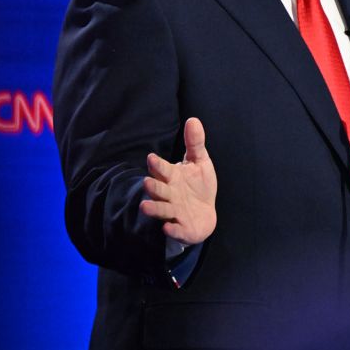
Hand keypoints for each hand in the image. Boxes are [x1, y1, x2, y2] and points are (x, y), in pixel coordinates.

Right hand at [139, 117, 216, 245]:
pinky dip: (172, 230)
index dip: (157, 165)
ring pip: (162, 210)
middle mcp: (170, 194)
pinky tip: (167, 228)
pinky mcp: (181, 228)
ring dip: (154, 208)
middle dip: (153, 187)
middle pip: (159, 190)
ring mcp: (174, 212)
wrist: (204, 215)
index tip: (152, 158)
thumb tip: (193, 119)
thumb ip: (195, 143)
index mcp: (172, 177)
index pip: (162, 169)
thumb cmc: (198, 186)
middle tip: (147, 182)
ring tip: (144, 206)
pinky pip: (175, 230)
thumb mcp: (199, 162)